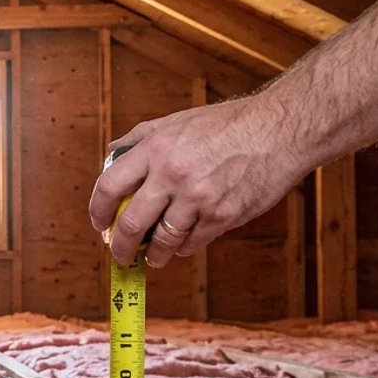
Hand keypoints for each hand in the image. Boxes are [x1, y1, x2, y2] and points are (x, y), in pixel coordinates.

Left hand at [88, 97, 313, 267]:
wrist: (280, 129)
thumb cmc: (229, 124)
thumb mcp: (177, 120)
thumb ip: (141, 137)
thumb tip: (112, 154)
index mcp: (156, 149)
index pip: (109, 186)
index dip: (97, 210)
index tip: (98, 223)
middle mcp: (172, 175)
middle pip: (130, 224)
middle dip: (119, 246)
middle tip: (119, 253)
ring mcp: (198, 198)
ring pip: (161, 241)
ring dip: (153, 255)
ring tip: (152, 257)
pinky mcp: (223, 216)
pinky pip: (192, 243)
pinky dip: (183, 248)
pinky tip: (182, 245)